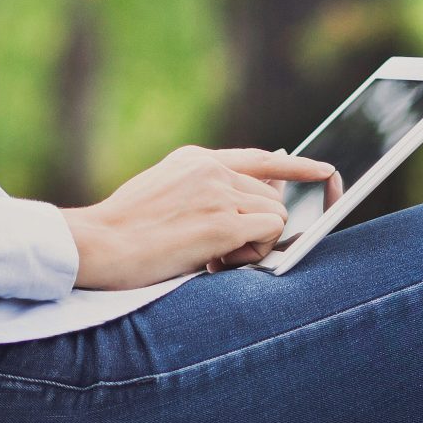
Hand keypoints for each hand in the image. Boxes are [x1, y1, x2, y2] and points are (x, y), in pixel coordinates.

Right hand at [60, 146, 341, 287]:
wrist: (96, 244)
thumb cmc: (124, 232)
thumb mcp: (163, 194)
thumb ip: (204, 191)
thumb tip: (250, 204)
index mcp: (196, 160)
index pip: (260, 160)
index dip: (297, 169)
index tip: (325, 172)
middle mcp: (211, 169)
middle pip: (273, 198)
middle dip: (259, 229)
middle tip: (223, 253)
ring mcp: (218, 193)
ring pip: (276, 217)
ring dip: (256, 244)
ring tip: (216, 257)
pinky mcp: (221, 222)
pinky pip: (269, 235)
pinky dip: (255, 253)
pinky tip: (220, 262)